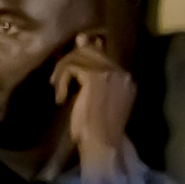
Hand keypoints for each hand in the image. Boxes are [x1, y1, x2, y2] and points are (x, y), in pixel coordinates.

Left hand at [52, 44, 133, 183]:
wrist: (101, 145)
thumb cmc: (98, 129)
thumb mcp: (95, 96)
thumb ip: (91, 69)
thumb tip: (83, 38)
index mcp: (126, 80)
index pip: (102, 53)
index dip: (81, 58)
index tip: (67, 71)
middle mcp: (122, 73)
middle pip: (89, 50)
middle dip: (69, 63)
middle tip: (58, 82)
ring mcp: (110, 73)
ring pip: (77, 56)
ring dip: (62, 72)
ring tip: (59, 90)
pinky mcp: (95, 77)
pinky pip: (70, 67)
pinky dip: (61, 81)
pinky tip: (61, 98)